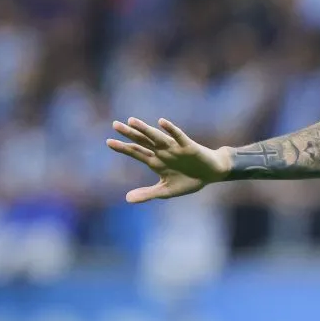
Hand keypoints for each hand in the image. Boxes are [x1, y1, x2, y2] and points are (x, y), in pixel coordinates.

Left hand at [106, 117, 229, 202]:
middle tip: (115, 125)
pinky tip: (161, 122)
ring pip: (156, 137)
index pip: (136, 152)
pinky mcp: (188, 146)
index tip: (108, 142)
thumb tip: (127, 199)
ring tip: (131, 121)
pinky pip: (178, 136)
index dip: (123, 148)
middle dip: (129, 133)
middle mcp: (162, 152)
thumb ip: (147, 194)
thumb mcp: (166, 191)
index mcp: (155, 161)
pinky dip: (170, 130)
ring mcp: (174, 148)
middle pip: (143, 141)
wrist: (211, 174)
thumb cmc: (189, 180)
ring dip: (145, 129)